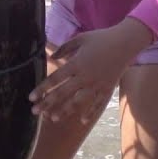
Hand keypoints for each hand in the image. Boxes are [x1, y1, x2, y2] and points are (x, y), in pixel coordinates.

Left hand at [29, 18, 153, 124]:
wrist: (126, 42)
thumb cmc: (101, 38)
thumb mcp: (80, 38)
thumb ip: (64, 48)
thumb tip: (52, 57)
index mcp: (76, 63)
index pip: (55, 78)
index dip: (42, 88)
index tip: (31, 97)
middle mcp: (85, 76)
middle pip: (63, 93)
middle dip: (47, 103)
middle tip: (35, 112)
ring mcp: (97, 84)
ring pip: (78, 101)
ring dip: (65, 110)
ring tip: (53, 118)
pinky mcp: (107, 88)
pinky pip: (98, 103)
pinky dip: (90, 112)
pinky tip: (82, 121)